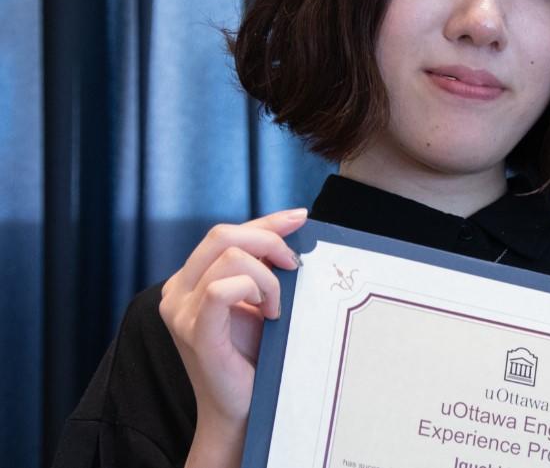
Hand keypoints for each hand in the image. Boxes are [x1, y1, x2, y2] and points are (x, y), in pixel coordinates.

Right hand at [159, 208, 306, 466]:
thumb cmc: (255, 350)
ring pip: (229, 257)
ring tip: (276, 305)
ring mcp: (180, 312)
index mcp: (189, 277)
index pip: (226, 232)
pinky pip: (220, 290)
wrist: (244, 405)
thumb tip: (295, 217)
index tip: (299, 218)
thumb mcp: (260, 292)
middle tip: (293, 266)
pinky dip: (253, 290)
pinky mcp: (195, 332)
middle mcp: (176, 290)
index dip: (266, 221)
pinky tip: (268, 312)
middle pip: (222, 235)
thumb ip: (264, 258)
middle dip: (268, 240)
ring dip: (267, 276)